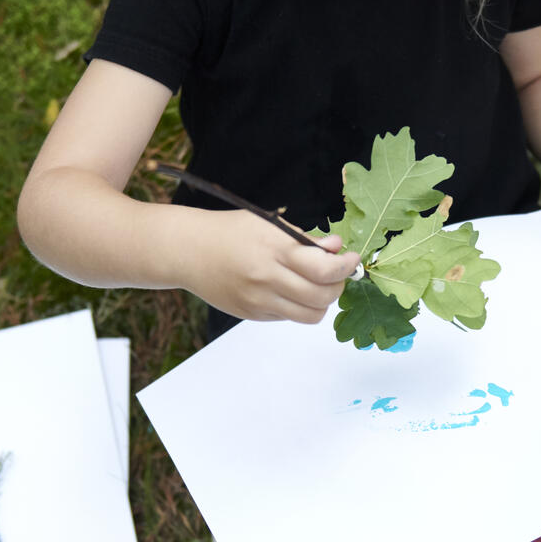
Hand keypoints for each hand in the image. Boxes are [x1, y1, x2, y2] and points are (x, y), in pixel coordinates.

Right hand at [185, 210, 360, 322]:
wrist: (189, 251)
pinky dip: (298, 306)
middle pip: (322, 296)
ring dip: (321, 302)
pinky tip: (289, 289)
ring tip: (316, 285)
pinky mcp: (252, 314)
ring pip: (309, 315)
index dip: (346, 267)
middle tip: (336, 274)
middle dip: (338, 286)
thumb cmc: (230, 231)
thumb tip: (337, 247)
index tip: (352, 261)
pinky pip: (288, 317)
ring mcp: (259, 300)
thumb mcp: (269, 224)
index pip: (324, 269)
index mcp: (275, 249)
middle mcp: (268, 278)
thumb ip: (305, 240)